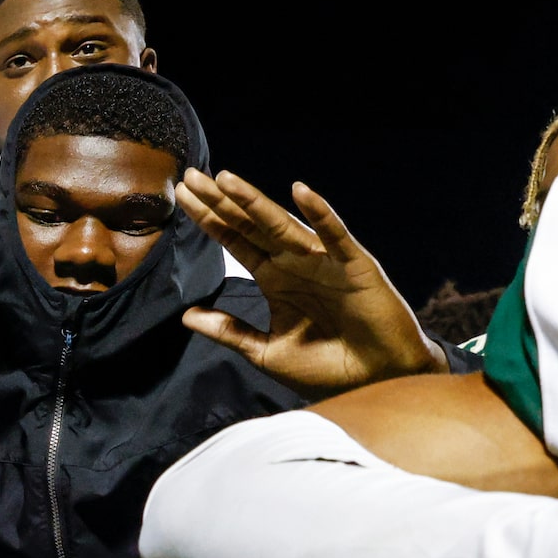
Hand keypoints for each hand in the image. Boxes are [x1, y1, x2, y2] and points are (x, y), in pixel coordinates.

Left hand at [175, 169, 443, 394]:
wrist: (376, 382)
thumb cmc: (325, 368)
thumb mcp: (266, 352)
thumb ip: (229, 332)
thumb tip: (185, 315)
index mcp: (274, 278)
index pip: (235, 240)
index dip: (209, 219)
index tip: (181, 195)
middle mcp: (295, 263)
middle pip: (250, 225)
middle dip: (221, 202)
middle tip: (190, 176)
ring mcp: (324, 261)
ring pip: (283, 225)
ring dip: (254, 202)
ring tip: (225, 179)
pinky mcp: (354, 266)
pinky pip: (335, 236)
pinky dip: (320, 214)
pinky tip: (300, 192)